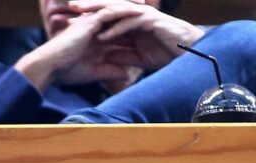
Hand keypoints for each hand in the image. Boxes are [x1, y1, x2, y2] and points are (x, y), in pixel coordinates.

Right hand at [16, 4, 140, 90]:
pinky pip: (111, 12)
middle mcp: (94, 26)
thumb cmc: (66, 71)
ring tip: (151, 8)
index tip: (150, 32)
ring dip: (134, 8)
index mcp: (94, 37)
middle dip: (137, 14)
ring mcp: (92, 22)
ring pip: (117, 10)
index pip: (117, 29)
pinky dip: (125, 10)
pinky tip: (140, 12)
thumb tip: (127, 74)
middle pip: (119, 16)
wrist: (50, 67)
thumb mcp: (94, 72)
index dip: (133, 29)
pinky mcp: (90, 21)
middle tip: (155, 14)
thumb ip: (110, 71)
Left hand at [71, 0, 203, 70]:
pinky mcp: (150, 21)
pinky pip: (129, 23)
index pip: (104, 18)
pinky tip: (103, 36)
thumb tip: (106, 60)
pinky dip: (116, 30)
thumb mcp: (137, 58)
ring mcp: (142, 16)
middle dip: (88, 8)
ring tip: (81, 14)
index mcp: (129, 23)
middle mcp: (133, 15)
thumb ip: (121, 57)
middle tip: (69, 8)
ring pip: (116, 11)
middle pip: (106, 9)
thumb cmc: (165, 53)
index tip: (68, 23)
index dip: (87, 20)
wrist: (187, 52)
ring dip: (98, 12)